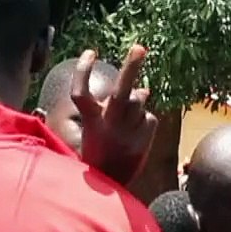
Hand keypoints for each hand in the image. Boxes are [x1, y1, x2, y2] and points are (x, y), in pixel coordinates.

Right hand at [72, 44, 157, 185]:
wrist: (111, 184)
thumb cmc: (102, 151)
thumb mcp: (99, 128)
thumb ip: (116, 107)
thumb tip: (146, 89)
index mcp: (92, 122)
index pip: (81, 94)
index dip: (83, 71)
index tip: (90, 51)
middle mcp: (110, 126)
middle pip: (121, 93)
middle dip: (131, 67)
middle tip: (140, 47)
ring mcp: (129, 133)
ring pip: (139, 101)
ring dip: (137, 102)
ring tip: (127, 122)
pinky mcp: (144, 138)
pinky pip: (149, 117)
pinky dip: (144, 121)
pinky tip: (136, 136)